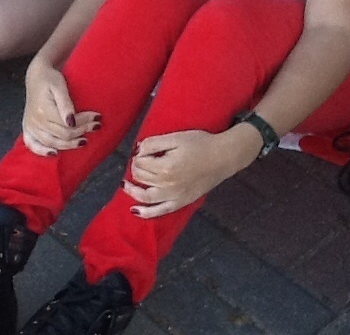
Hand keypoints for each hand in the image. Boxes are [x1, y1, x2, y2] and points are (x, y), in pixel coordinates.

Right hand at [21, 55, 99, 155]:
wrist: (36, 76)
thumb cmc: (50, 79)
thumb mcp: (59, 86)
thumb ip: (65, 104)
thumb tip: (71, 122)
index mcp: (43, 111)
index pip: (68, 125)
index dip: (85, 123)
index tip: (98, 117)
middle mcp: (35, 121)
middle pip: (63, 135)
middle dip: (82, 132)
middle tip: (96, 126)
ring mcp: (30, 126)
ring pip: (53, 142)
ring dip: (70, 144)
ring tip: (84, 141)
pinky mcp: (27, 128)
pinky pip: (32, 144)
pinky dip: (42, 151)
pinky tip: (54, 153)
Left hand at [124, 128, 254, 217]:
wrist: (224, 156)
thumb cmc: (201, 144)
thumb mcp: (175, 137)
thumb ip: (153, 143)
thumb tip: (138, 150)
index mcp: (165, 167)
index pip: (140, 163)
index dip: (138, 154)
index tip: (144, 149)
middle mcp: (168, 185)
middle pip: (141, 177)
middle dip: (136, 167)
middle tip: (141, 159)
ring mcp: (175, 196)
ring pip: (146, 196)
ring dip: (133, 191)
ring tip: (125, 185)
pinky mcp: (182, 202)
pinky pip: (161, 211)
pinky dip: (146, 213)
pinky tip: (135, 211)